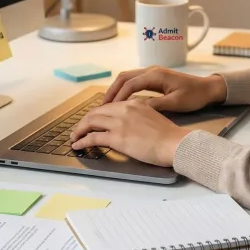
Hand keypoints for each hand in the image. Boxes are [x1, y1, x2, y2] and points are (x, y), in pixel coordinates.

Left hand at [70, 100, 188, 166]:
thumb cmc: (169, 136)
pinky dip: (82, 141)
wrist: (174, 143)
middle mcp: (124, 109)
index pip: (109, 106)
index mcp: (134, 103)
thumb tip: (131, 125)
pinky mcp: (116, 137)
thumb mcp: (153, 117)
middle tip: (79, 130)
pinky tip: (78, 145)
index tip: (91, 121)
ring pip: (90, 122)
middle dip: (84, 121)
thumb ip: (139, 116)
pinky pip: (92, 137)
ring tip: (74, 138)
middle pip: (96, 112)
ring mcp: (119, 122)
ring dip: (79, 130)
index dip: (97, 114)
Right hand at [103, 67, 227, 111]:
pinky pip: (134, 81)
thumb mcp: (175, 103)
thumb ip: (156, 105)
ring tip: (107, 104)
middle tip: (101, 107)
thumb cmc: (194, 96)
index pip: (130, 84)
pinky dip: (124, 89)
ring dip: (116, 89)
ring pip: (127, 78)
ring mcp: (152, 73)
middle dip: (111, 91)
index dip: (118, 97)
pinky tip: (121, 101)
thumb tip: (136, 109)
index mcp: (155, 75)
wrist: (207, 89)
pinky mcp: (154, 77)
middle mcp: (151, 71)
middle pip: (124, 77)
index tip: (108, 110)